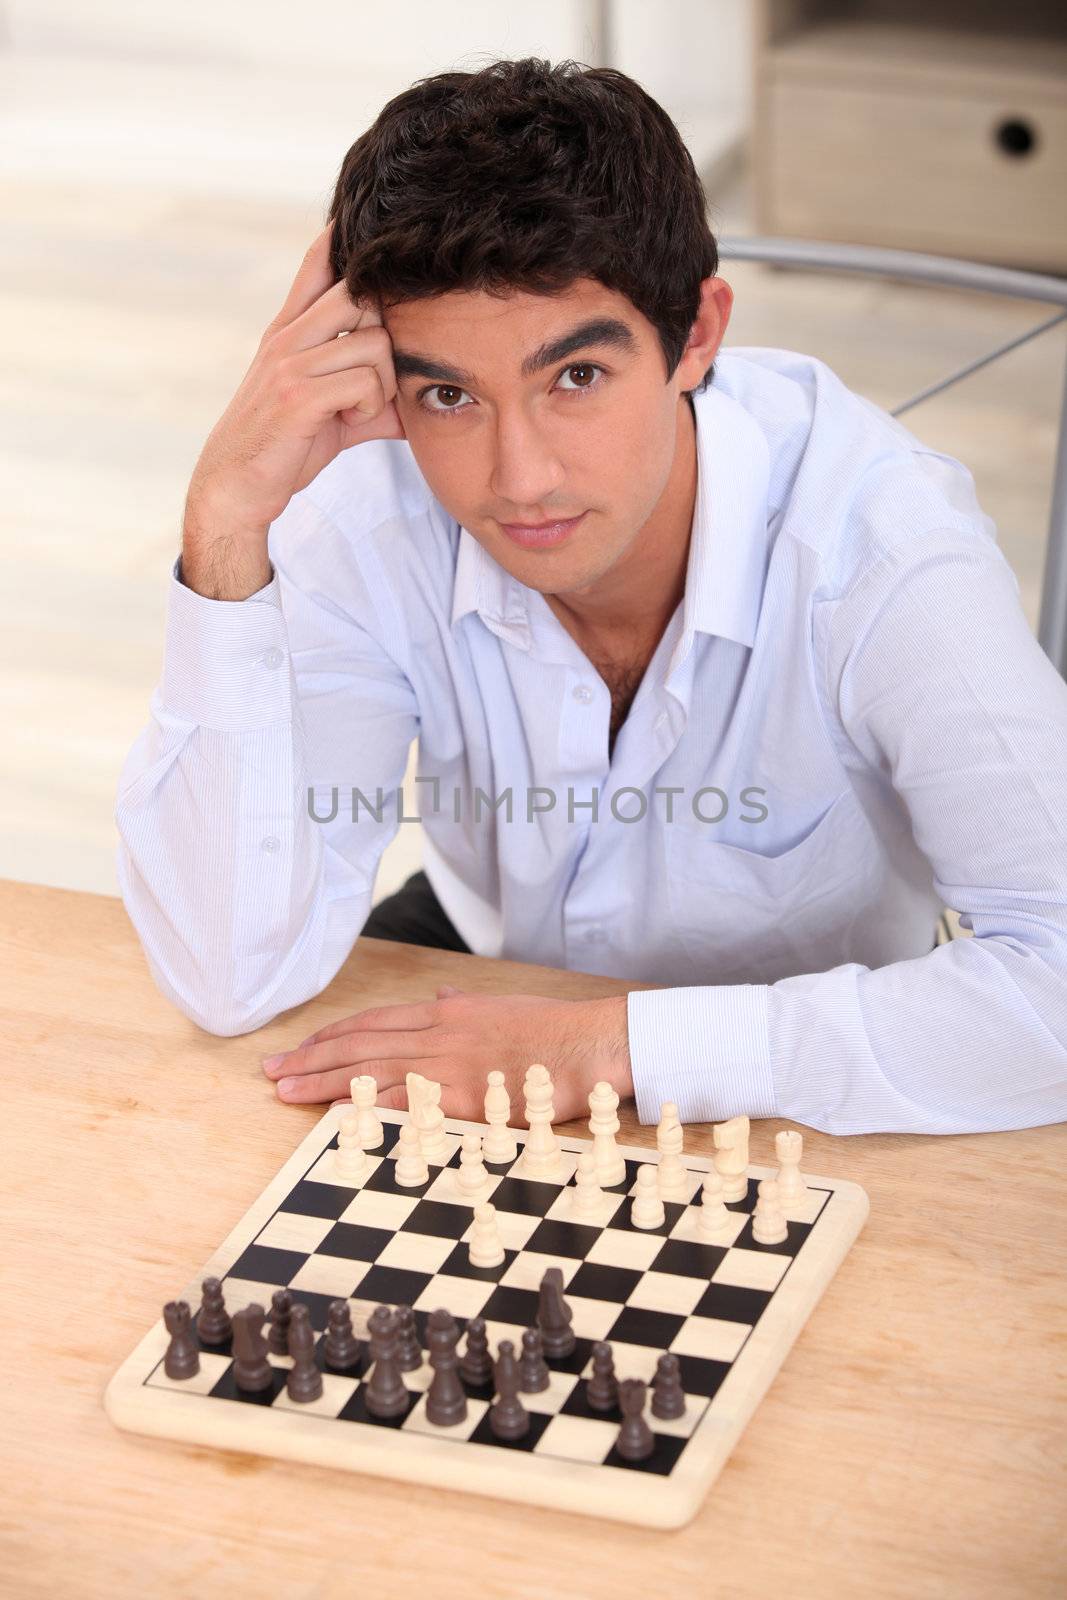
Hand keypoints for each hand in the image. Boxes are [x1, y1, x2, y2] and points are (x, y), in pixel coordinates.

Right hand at [186, 215, 404, 543]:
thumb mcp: (328, 412)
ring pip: (373, 343)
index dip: (341, 238)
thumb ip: (369, 395)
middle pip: (361, 293)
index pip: (317, 264)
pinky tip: (351, 423)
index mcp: (290, 331)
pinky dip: (370, 407)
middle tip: (379, 375)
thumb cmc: (284, 448)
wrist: (235, 488)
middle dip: (387, 333)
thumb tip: (419, 402)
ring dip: (382, 383)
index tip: (358, 216)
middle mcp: (287, 336)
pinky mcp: (297, 394)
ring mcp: (290, 362)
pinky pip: (364, 381)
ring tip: (360, 410)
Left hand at [261, 985, 633, 1122]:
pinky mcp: (459, 1096)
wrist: (588, 1045)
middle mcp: (438, 1033)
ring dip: (321, 1081)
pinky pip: (400, 1103)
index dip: (333, 1036)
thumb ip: (466, 1005)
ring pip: (368, 1070)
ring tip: (284, 1091)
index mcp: (447, 1012)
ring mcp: (446, 1064)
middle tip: (272, 1071)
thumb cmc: (554, 1030)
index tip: (302, 1048)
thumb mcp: (504, 1006)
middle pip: (359, 1044)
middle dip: (310, 1057)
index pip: (374, 1023)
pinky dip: (364, 1108)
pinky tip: (334, 1116)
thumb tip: (444, 994)